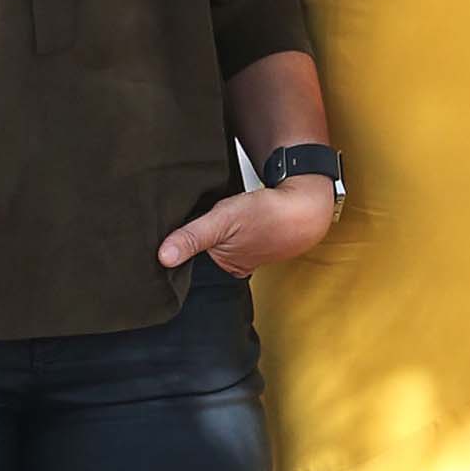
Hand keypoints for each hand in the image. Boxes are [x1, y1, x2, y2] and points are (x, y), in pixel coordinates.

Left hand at [157, 178, 335, 278]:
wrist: (306, 203)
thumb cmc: (268, 214)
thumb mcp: (222, 222)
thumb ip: (191, 237)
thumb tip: (163, 257)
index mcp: (228, 267)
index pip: (193, 265)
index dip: (180, 250)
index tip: (167, 239)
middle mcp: (235, 262)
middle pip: (203, 253)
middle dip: (193, 241)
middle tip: (183, 223)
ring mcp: (246, 248)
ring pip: (217, 241)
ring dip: (211, 229)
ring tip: (205, 217)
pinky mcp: (253, 233)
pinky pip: (232, 230)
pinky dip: (227, 222)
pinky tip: (226, 213)